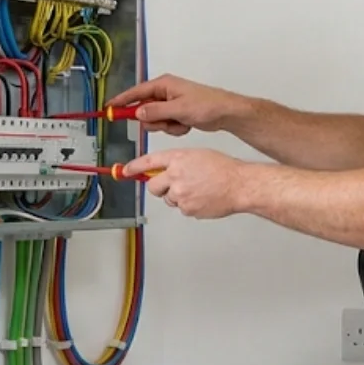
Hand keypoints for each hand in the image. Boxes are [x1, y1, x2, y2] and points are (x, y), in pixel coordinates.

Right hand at [106, 75, 247, 136]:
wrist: (225, 113)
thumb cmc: (207, 105)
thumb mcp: (179, 109)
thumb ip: (156, 112)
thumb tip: (138, 113)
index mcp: (164, 85)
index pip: (136, 93)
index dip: (121, 101)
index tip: (108, 108)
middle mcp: (165, 92)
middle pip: (145, 110)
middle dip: (156, 120)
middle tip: (169, 121)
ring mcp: (170, 103)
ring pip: (155, 120)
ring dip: (167, 126)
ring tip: (182, 122)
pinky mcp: (176, 113)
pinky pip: (166, 125)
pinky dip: (175, 128)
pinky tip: (186, 124)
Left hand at [123, 149, 248, 218]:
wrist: (238, 184)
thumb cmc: (223, 169)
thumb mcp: (197, 155)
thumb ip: (178, 161)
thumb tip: (164, 169)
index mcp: (178, 158)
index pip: (148, 162)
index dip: (134, 167)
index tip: (125, 171)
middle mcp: (175, 175)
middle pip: (153, 186)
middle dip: (159, 187)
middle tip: (172, 186)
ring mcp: (180, 194)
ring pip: (169, 199)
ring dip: (177, 197)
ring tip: (197, 190)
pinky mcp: (187, 208)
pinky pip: (181, 209)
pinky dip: (189, 205)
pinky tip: (202, 198)